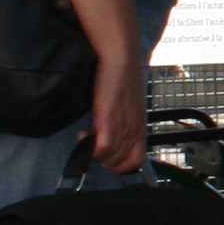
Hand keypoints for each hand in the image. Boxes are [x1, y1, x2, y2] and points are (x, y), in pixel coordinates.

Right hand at [89, 55, 146, 174]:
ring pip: (110, 159)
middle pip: (121, 164)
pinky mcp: (110, 121)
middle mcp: (135, 131)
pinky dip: (89, 148)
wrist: (120, 59)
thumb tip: (108, 134)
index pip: (136, 162)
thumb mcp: (127, 106)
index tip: (105, 156)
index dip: (120, 165)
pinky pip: (102, 150)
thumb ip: (122, 123)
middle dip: (104, 160)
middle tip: (92, 146)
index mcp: (140, 128)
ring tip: (85, 137)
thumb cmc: (121, 78)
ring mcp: (124, 127)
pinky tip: (82, 134)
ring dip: (94, 153)